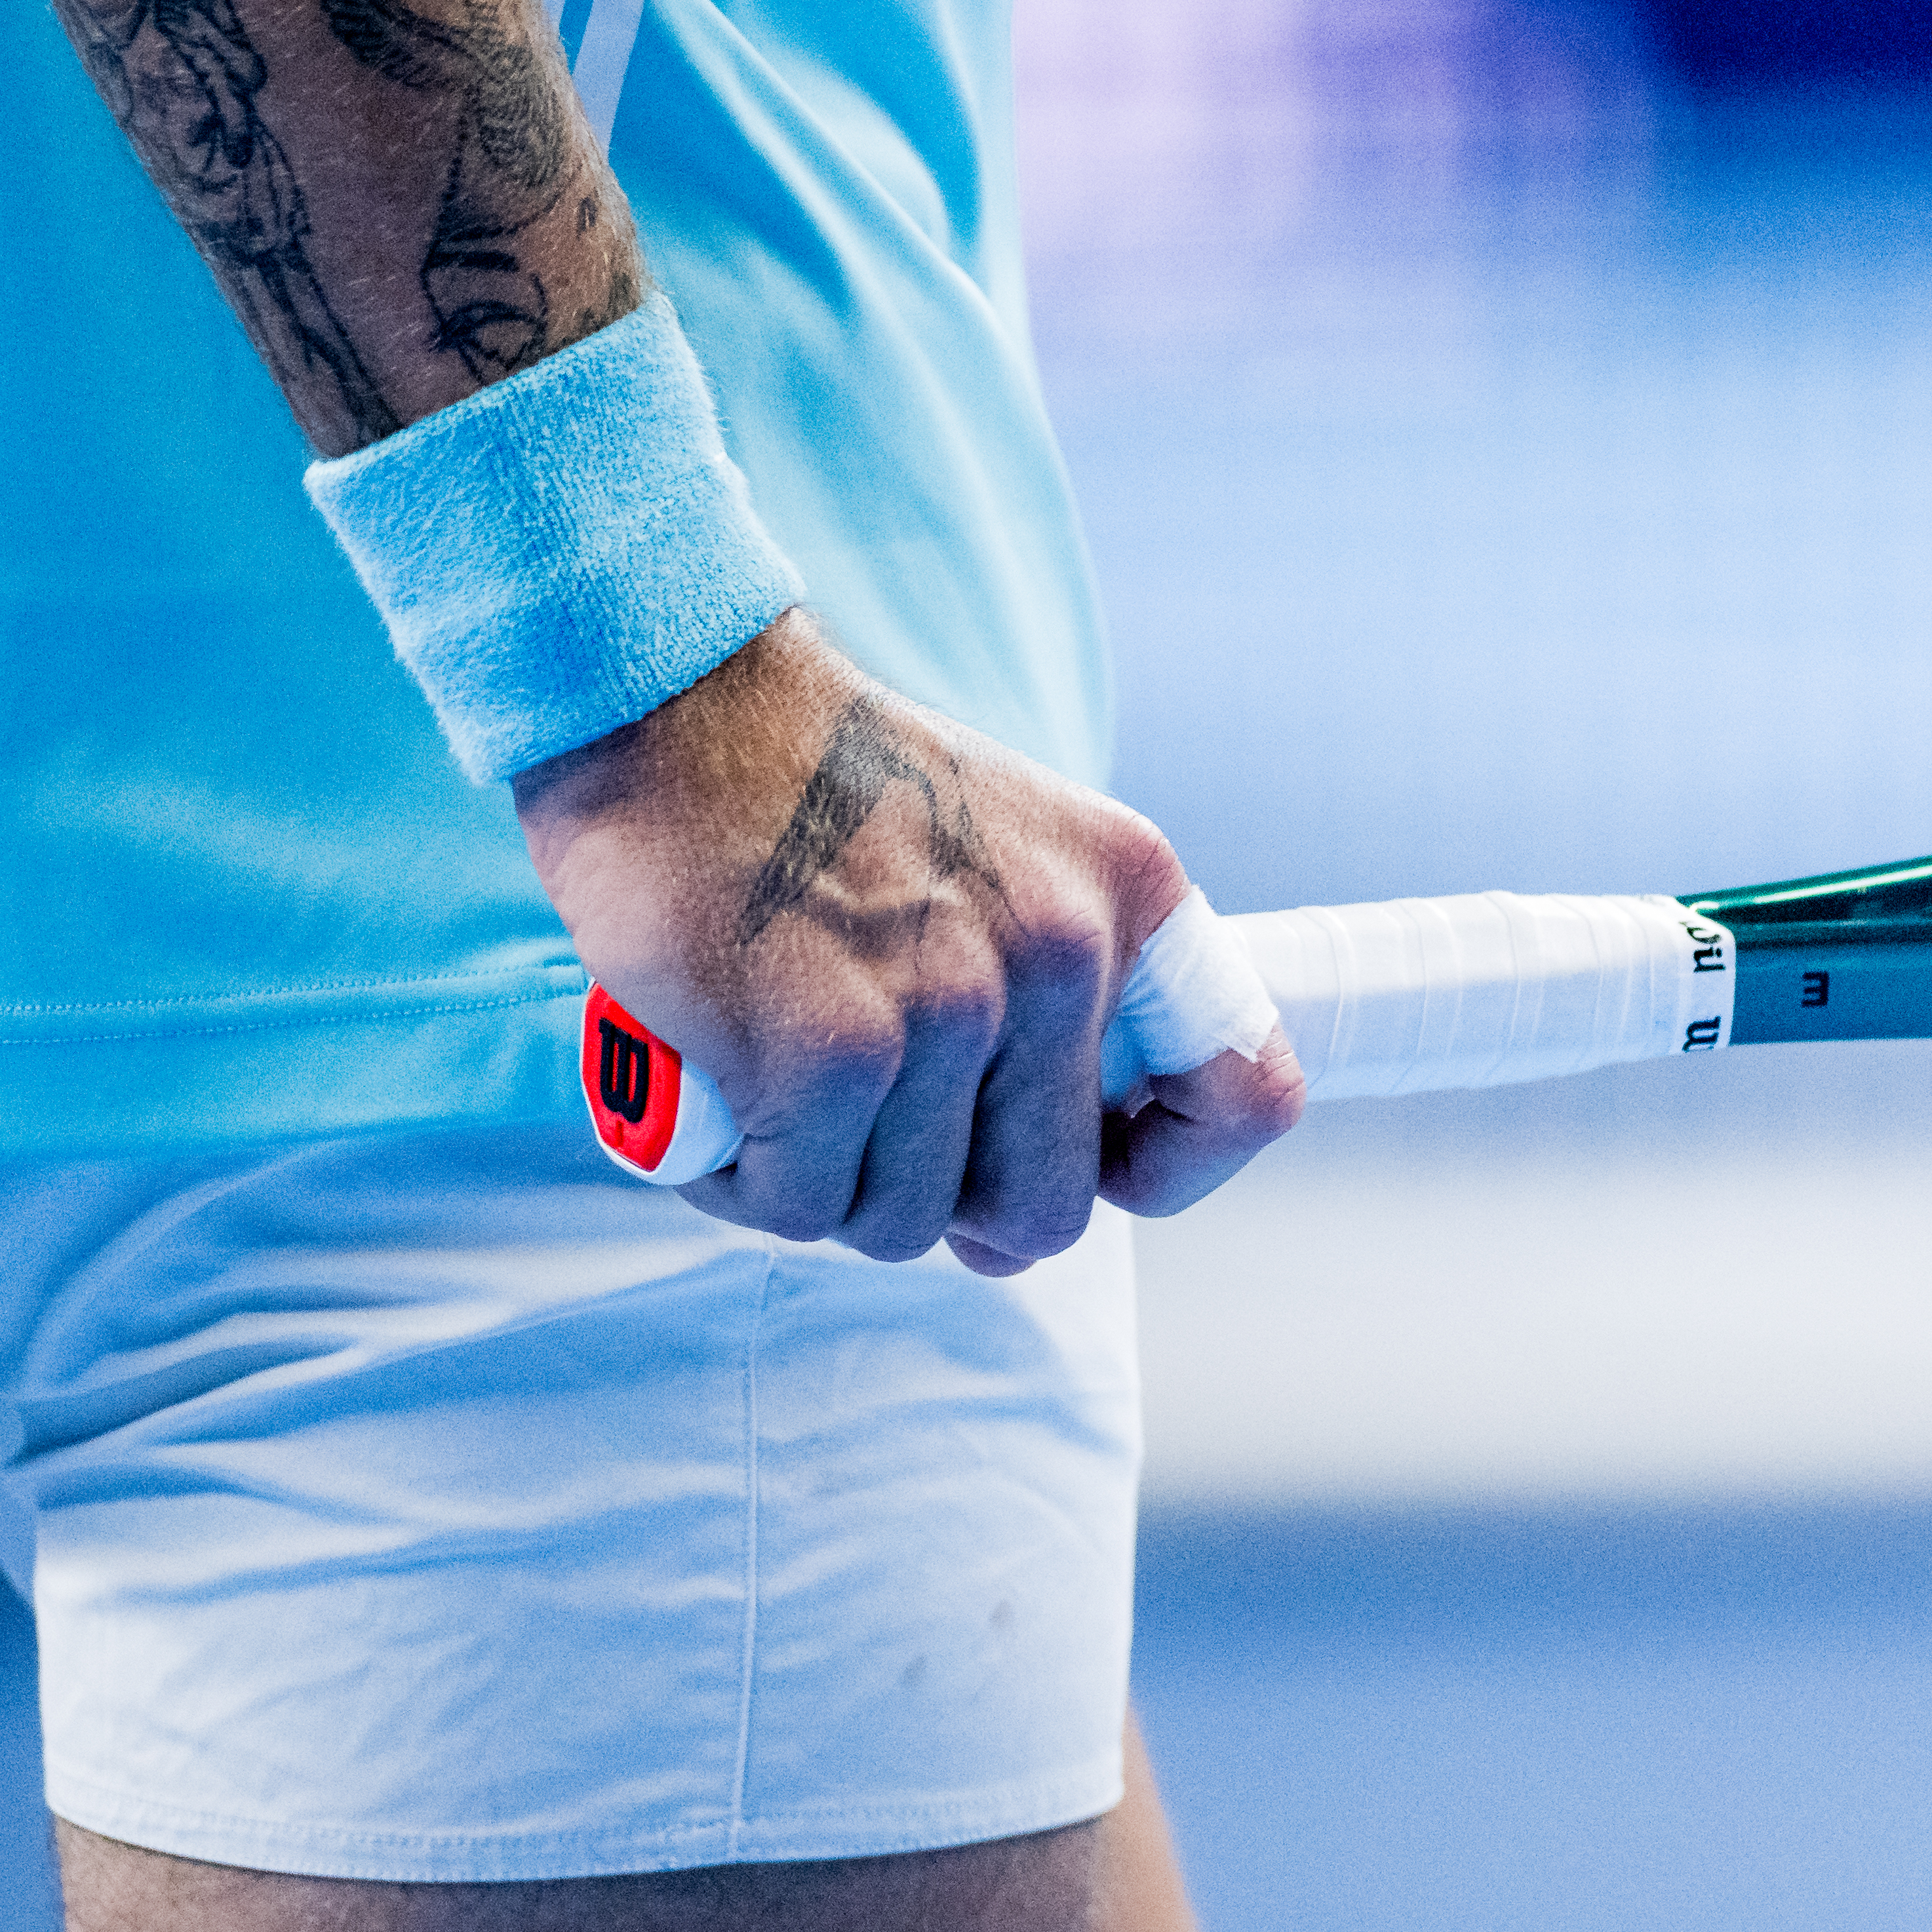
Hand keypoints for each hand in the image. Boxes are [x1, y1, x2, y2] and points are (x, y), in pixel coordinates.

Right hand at [512, 613, 1306, 1270]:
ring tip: (775, 1083)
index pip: (1249, 1096)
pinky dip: (744, 1179)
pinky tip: (715, 1095)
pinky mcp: (828, 1050)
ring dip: (827, 1182)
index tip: (1095, 1171)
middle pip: (1044, 1207)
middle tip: (868, 1126)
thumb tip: (1023, 1227)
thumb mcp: (1015, 853)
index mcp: (1133, 897)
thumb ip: (1056, 1004)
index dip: (1170, 1170)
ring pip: (904, 1220)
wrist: (681, 704)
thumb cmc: (829, 797)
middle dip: (949, 1198)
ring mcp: (950, 1004)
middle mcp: (1062, 951)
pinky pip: (800, 1206)